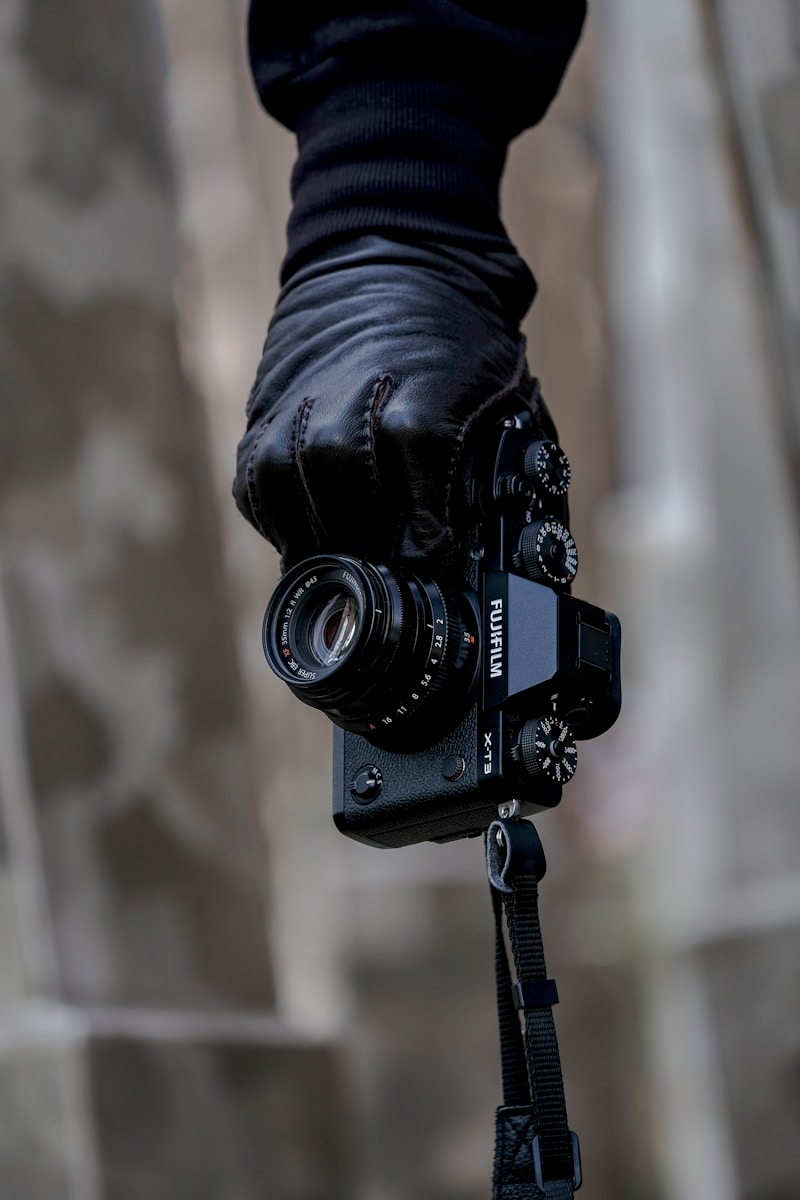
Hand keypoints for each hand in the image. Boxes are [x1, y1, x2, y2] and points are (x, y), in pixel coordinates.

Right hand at [233, 236, 553, 571]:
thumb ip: (496, 464)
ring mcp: (298, 414)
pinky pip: (255, 488)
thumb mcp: (502, 394)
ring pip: (293, 504)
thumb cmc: (458, 337)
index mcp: (420, 410)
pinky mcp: (262, 414)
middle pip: (349, 513)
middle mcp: (348, 411)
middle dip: (370, 551)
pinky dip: (276, 518)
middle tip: (388, 572)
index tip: (434, 565)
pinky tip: (302, 531)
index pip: (420, 514)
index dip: (426, 547)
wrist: (397, 256)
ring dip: (319, 540)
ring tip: (343, 562)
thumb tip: (499, 536)